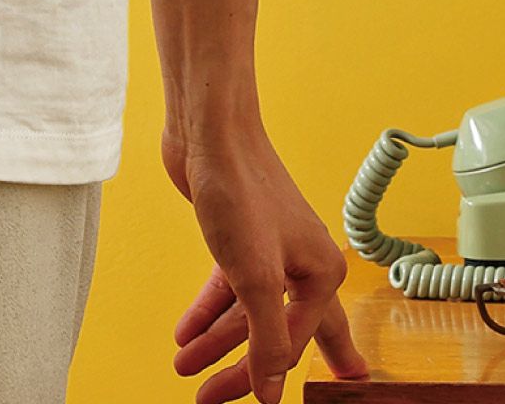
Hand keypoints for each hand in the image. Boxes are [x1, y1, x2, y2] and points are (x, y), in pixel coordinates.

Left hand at [163, 118, 371, 400]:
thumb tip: (271, 394)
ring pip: (247, 311)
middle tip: (213, 399)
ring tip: (184, 367)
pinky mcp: (239, 236)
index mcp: (321, 275)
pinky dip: (207, 311)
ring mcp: (270, 250)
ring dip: (215, 340)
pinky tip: (185, 332)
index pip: (291, 346)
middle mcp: (301, 264)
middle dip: (245, 368)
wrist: (209, 128)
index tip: (239, 402)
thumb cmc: (239, 188)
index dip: (258, 377)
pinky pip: (228, 286)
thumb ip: (267, 341)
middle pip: (275, 334)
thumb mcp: (254, 276)